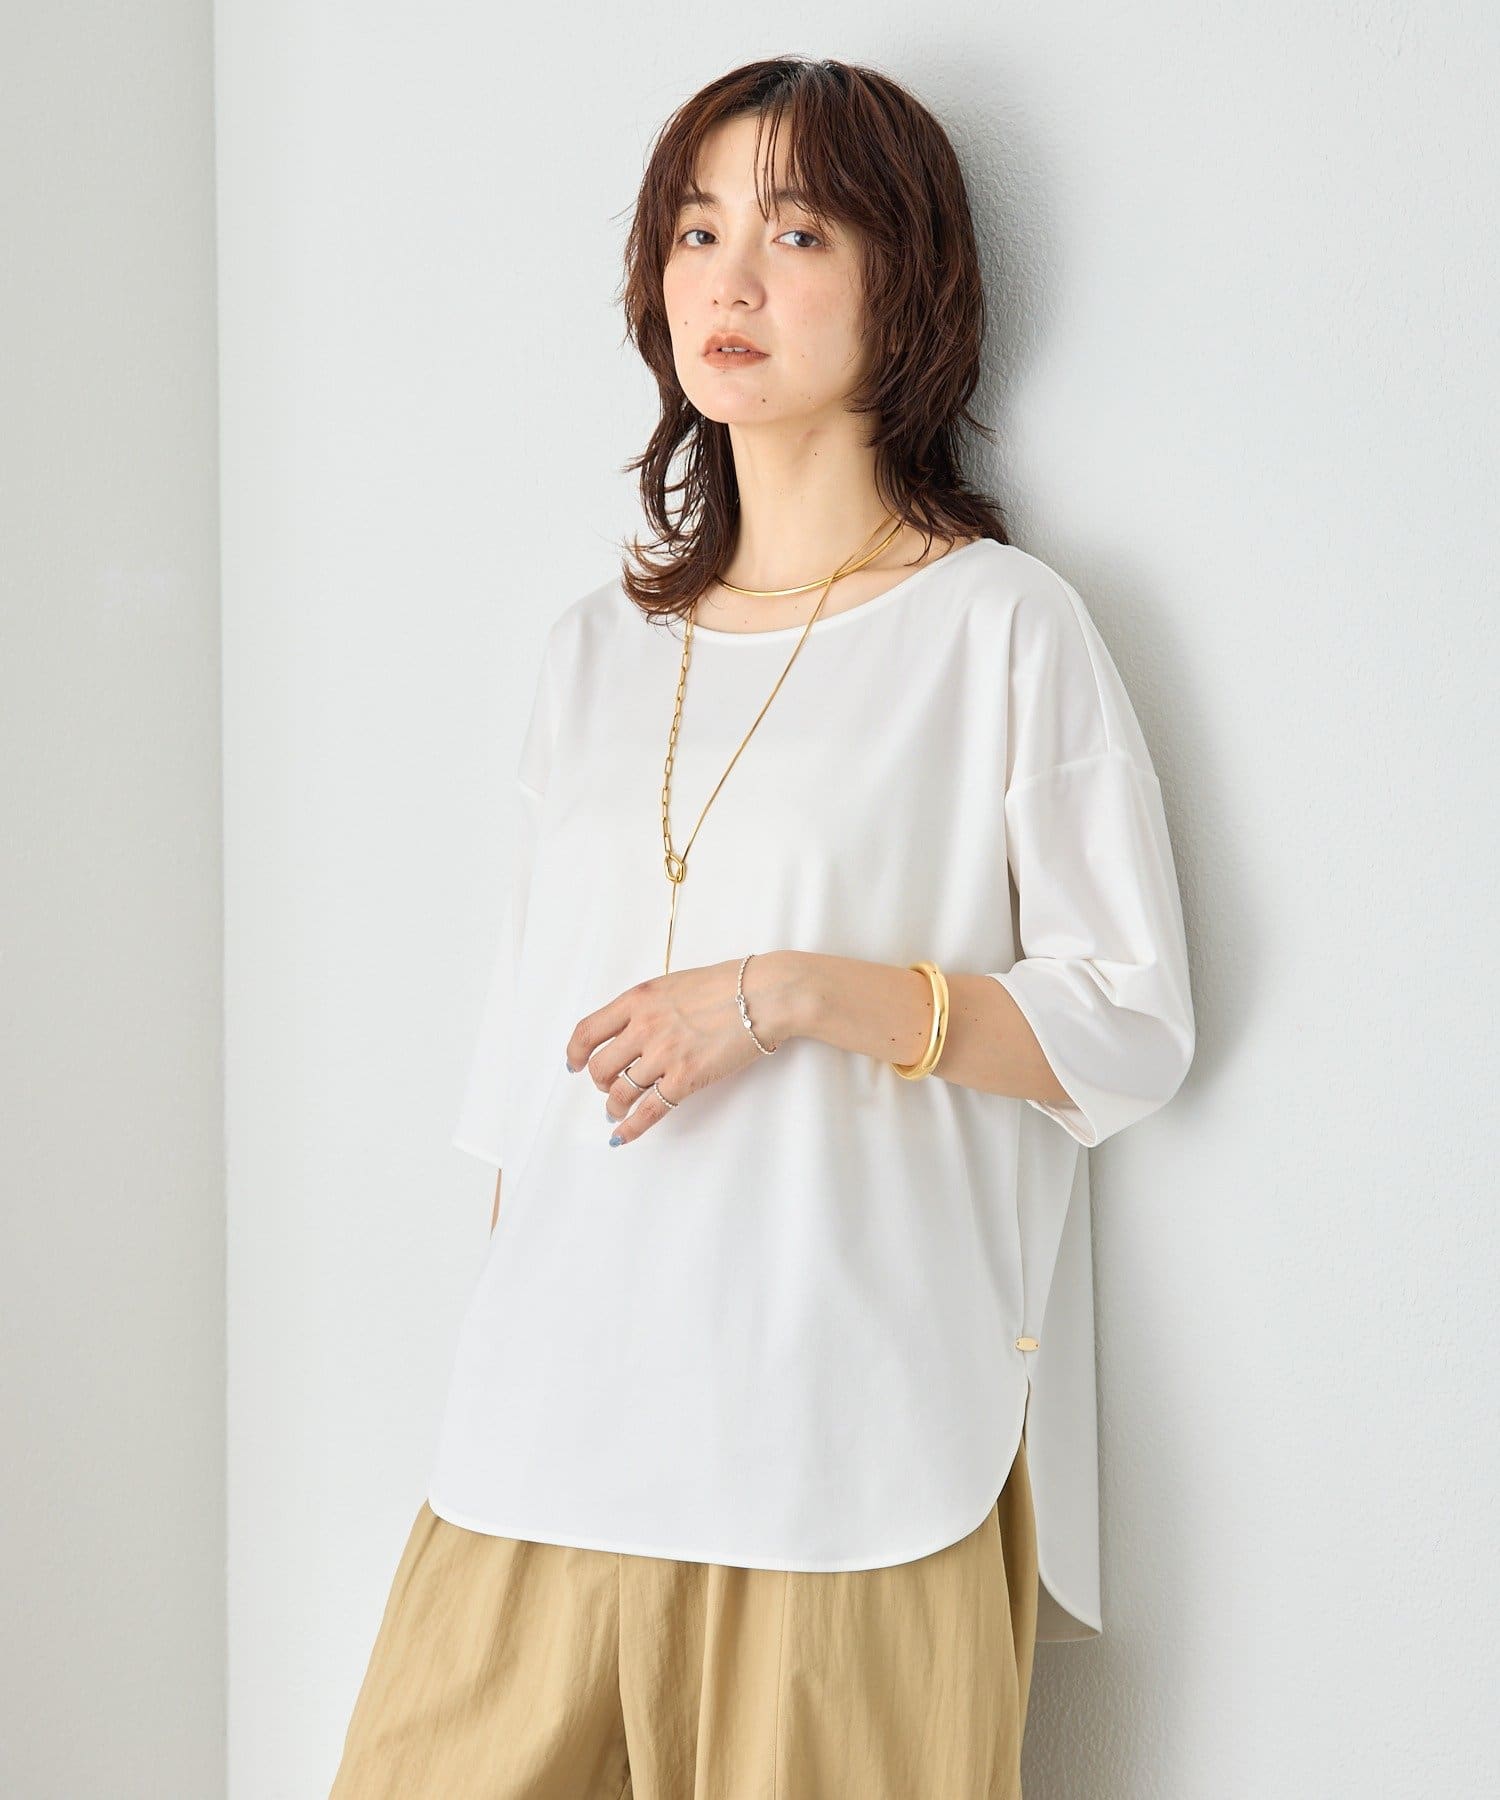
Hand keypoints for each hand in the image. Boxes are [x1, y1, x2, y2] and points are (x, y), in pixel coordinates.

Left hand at [564, 957, 789, 1145]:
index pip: (588, 1031)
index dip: (575, 1053)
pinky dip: (631, 1128)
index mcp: (638, 999)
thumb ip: (648, 1005)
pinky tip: (622, 1136)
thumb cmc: (727, 986)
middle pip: (599, 1067)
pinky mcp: (685, 1078)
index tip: (574, 1063)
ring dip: (614, 1107)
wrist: (762, 995)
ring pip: (621, 1092)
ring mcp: (663, 1054)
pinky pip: (648, 1111)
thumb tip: (631, 1030)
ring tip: (617, 1111)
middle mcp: (643, 1027)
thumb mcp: (674, 984)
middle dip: (600, 1083)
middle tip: (609, 1087)